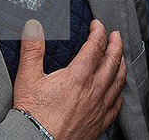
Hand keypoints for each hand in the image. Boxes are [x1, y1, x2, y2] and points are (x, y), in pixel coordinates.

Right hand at [13, 19, 126, 139]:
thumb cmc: (32, 114)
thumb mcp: (27, 77)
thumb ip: (32, 49)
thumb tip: (34, 26)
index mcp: (78, 76)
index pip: (95, 46)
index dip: (98, 32)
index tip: (98, 25)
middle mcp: (93, 90)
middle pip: (112, 61)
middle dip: (115, 45)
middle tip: (116, 36)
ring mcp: (98, 107)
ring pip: (118, 82)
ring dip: (121, 66)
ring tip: (120, 58)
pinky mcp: (99, 123)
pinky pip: (117, 105)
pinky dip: (119, 92)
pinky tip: (117, 90)